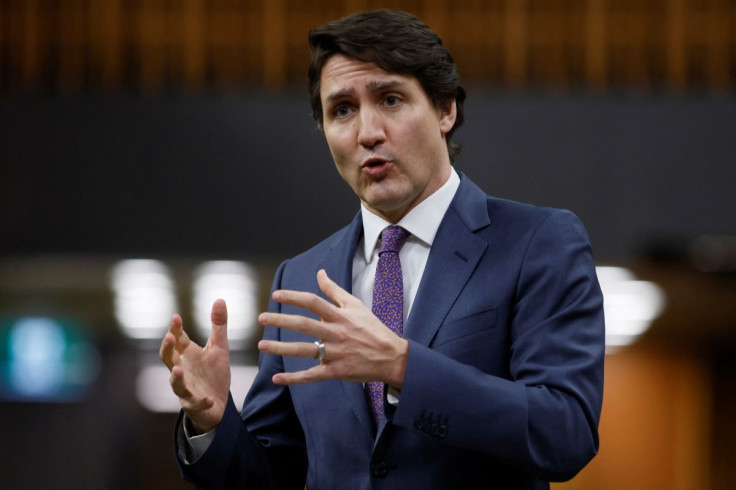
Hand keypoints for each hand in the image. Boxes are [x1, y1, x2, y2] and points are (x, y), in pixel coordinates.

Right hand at [159, 299, 230, 433]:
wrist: (218, 403)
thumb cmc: (213, 373)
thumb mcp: (219, 347)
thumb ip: (218, 325)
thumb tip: (219, 299)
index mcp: (187, 355)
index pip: (178, 340)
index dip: (175, 328)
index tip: (176, 317)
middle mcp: (182, 370)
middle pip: (168, 359)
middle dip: (167, 349)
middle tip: (169, 337)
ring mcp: (186, 388)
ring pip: (175, 383)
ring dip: (175, 377)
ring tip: (178, 370)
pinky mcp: (194, 404)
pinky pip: (195, 403)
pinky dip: (201, 401)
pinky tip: (209, 398)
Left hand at [257, 269, 408, 387]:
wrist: (392, 356)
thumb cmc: (372, 329)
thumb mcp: (356, 305)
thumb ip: (335, 290)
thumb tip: (320, 272)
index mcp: (340, 316)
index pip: (313, 302)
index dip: (293, 297)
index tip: (276, 295)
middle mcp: (336, 333)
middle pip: (304, 324)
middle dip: (280, 320)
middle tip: (261, 318)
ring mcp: (336, 353)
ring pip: (304, 350)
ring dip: (281, 348)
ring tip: (262, 345)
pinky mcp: (337, 371)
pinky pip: (312, 375)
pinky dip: (293, 378)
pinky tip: (277, 379)